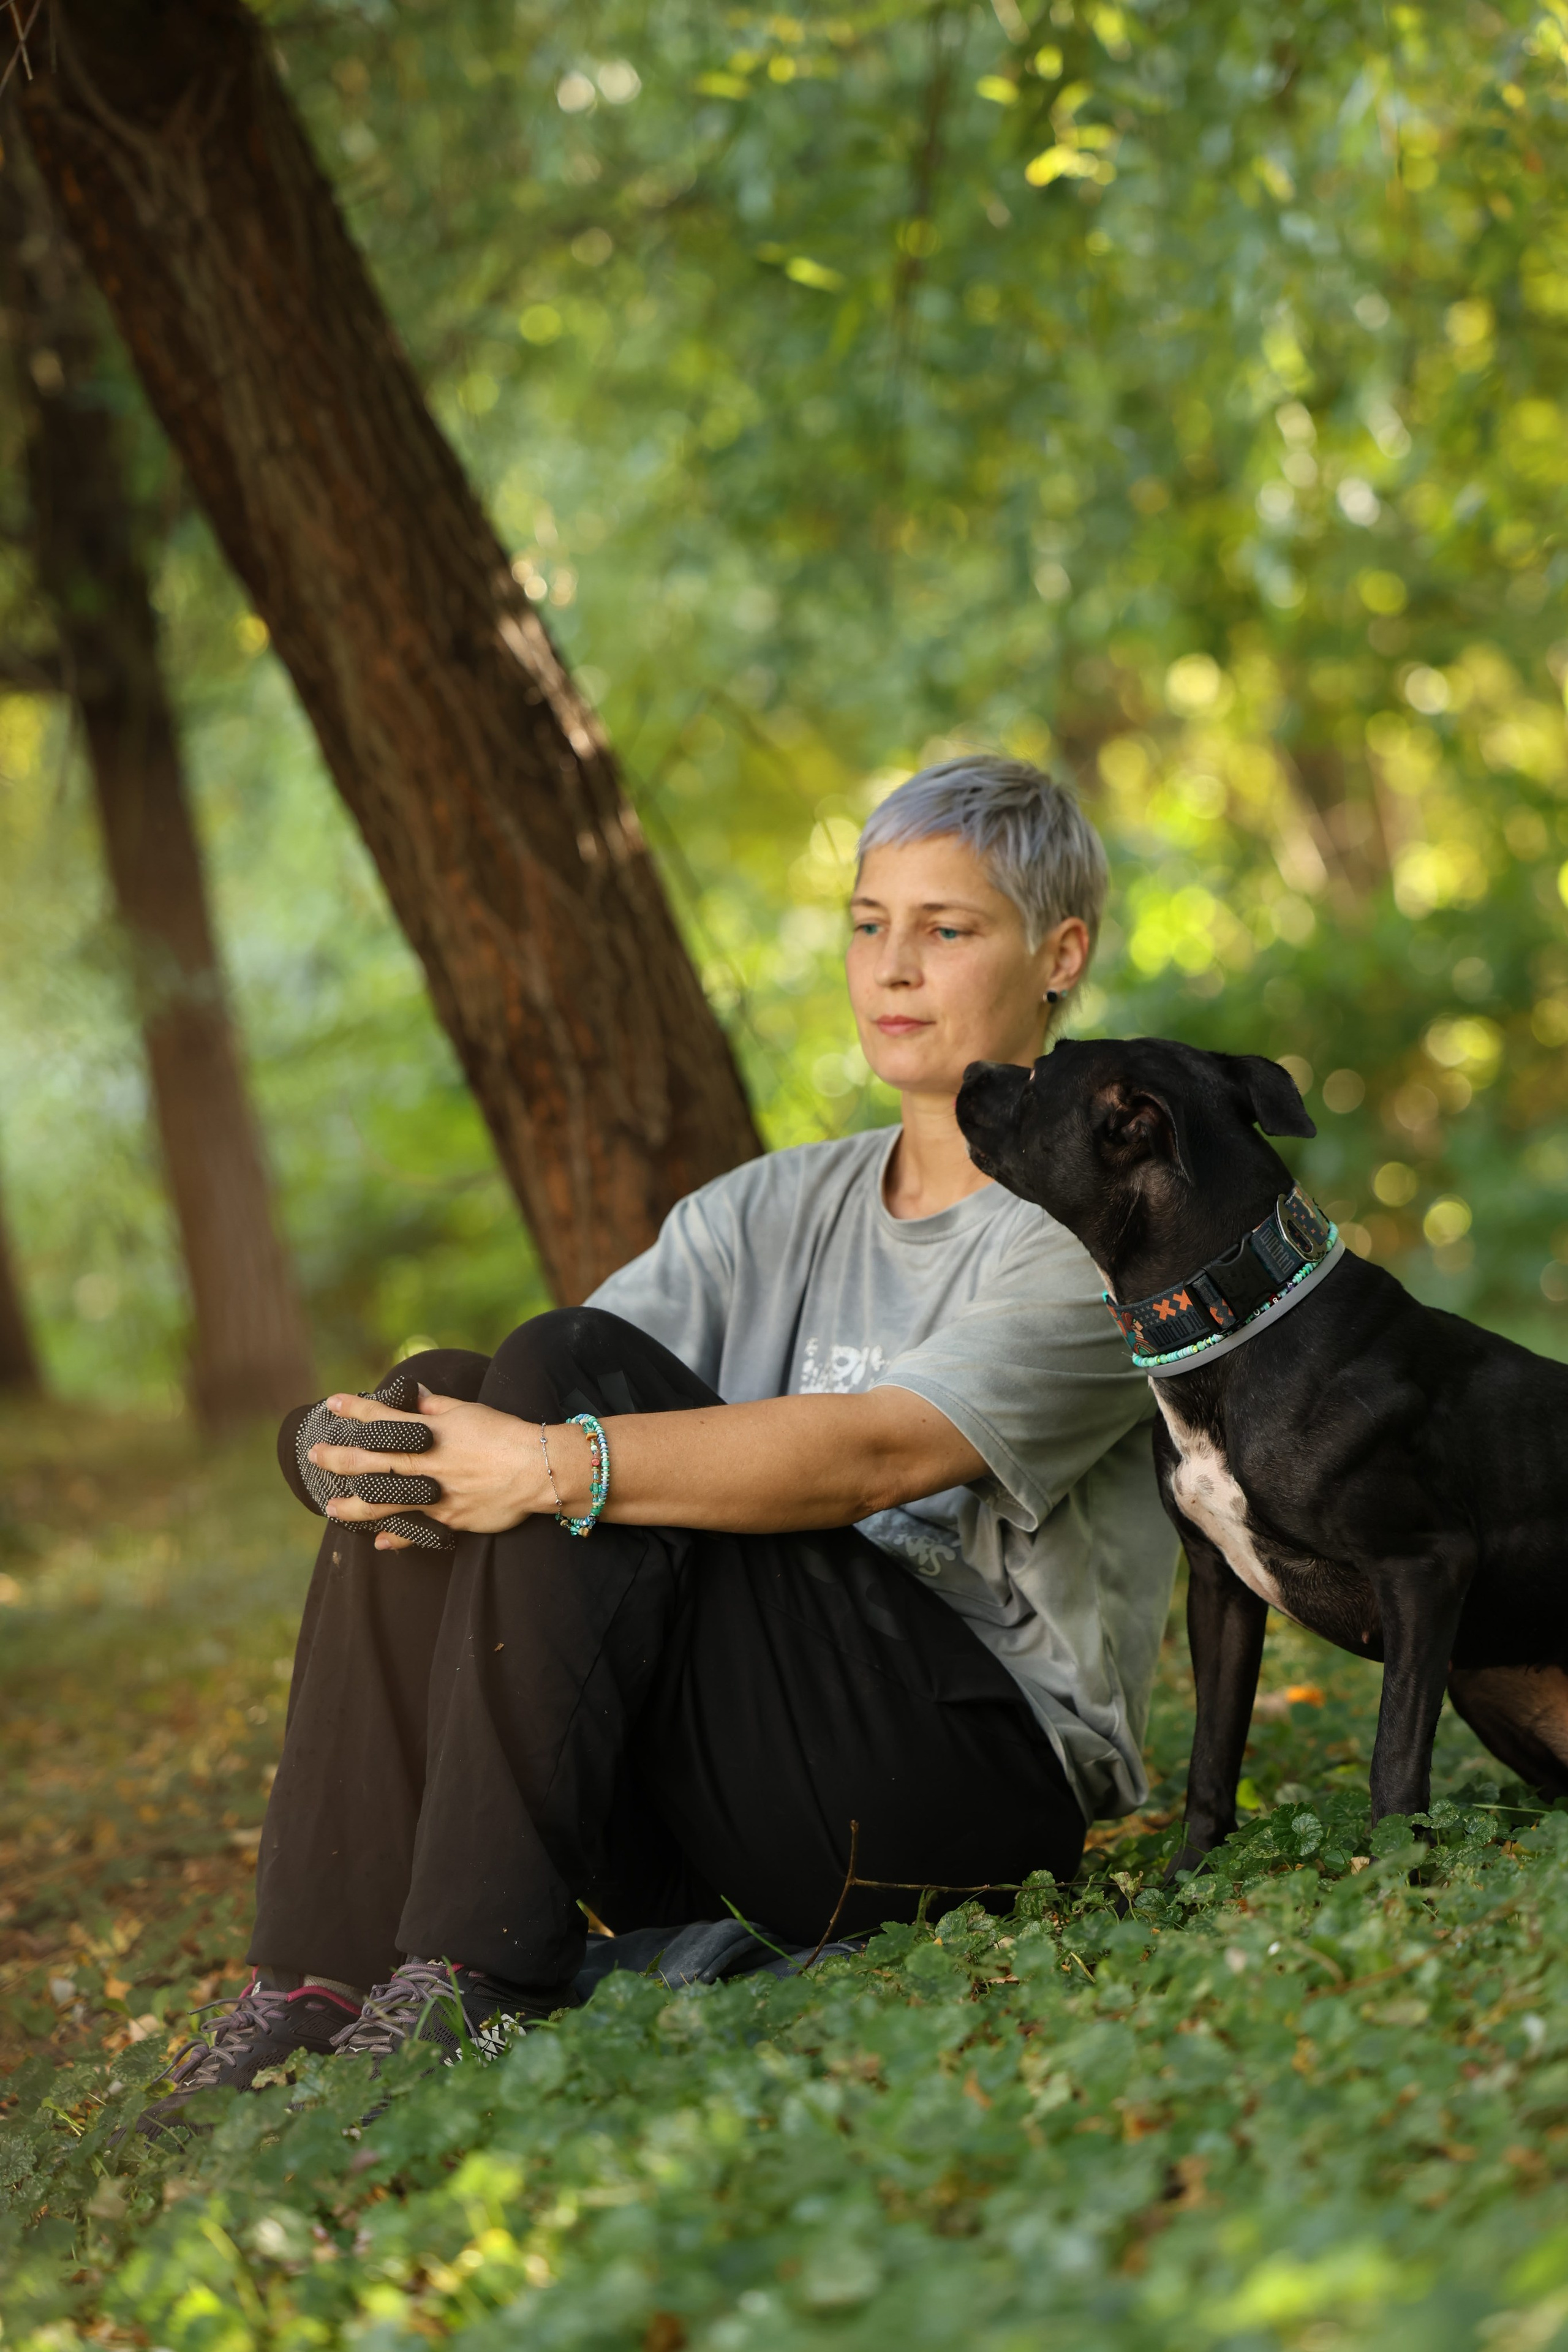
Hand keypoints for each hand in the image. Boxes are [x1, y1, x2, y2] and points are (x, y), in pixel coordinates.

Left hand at [308, 1389, 550, 1551]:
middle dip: (338, 1458)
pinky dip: (398, 1536)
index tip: (331, 1403)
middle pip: (371, 1461)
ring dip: (353, 1504)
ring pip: (384, 1500)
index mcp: (430, 1432)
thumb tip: (413, 1396)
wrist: (539, 1469)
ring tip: (331, 1507)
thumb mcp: (470, 1411)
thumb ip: (437, 1406)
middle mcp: (426, 1464)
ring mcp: (435, 1494)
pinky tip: (380, 1542)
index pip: (383, 1418)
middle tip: (315, 1455)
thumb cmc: (507, 1434)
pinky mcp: (450, 1519)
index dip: (355, 1410)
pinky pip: (417, 1528)